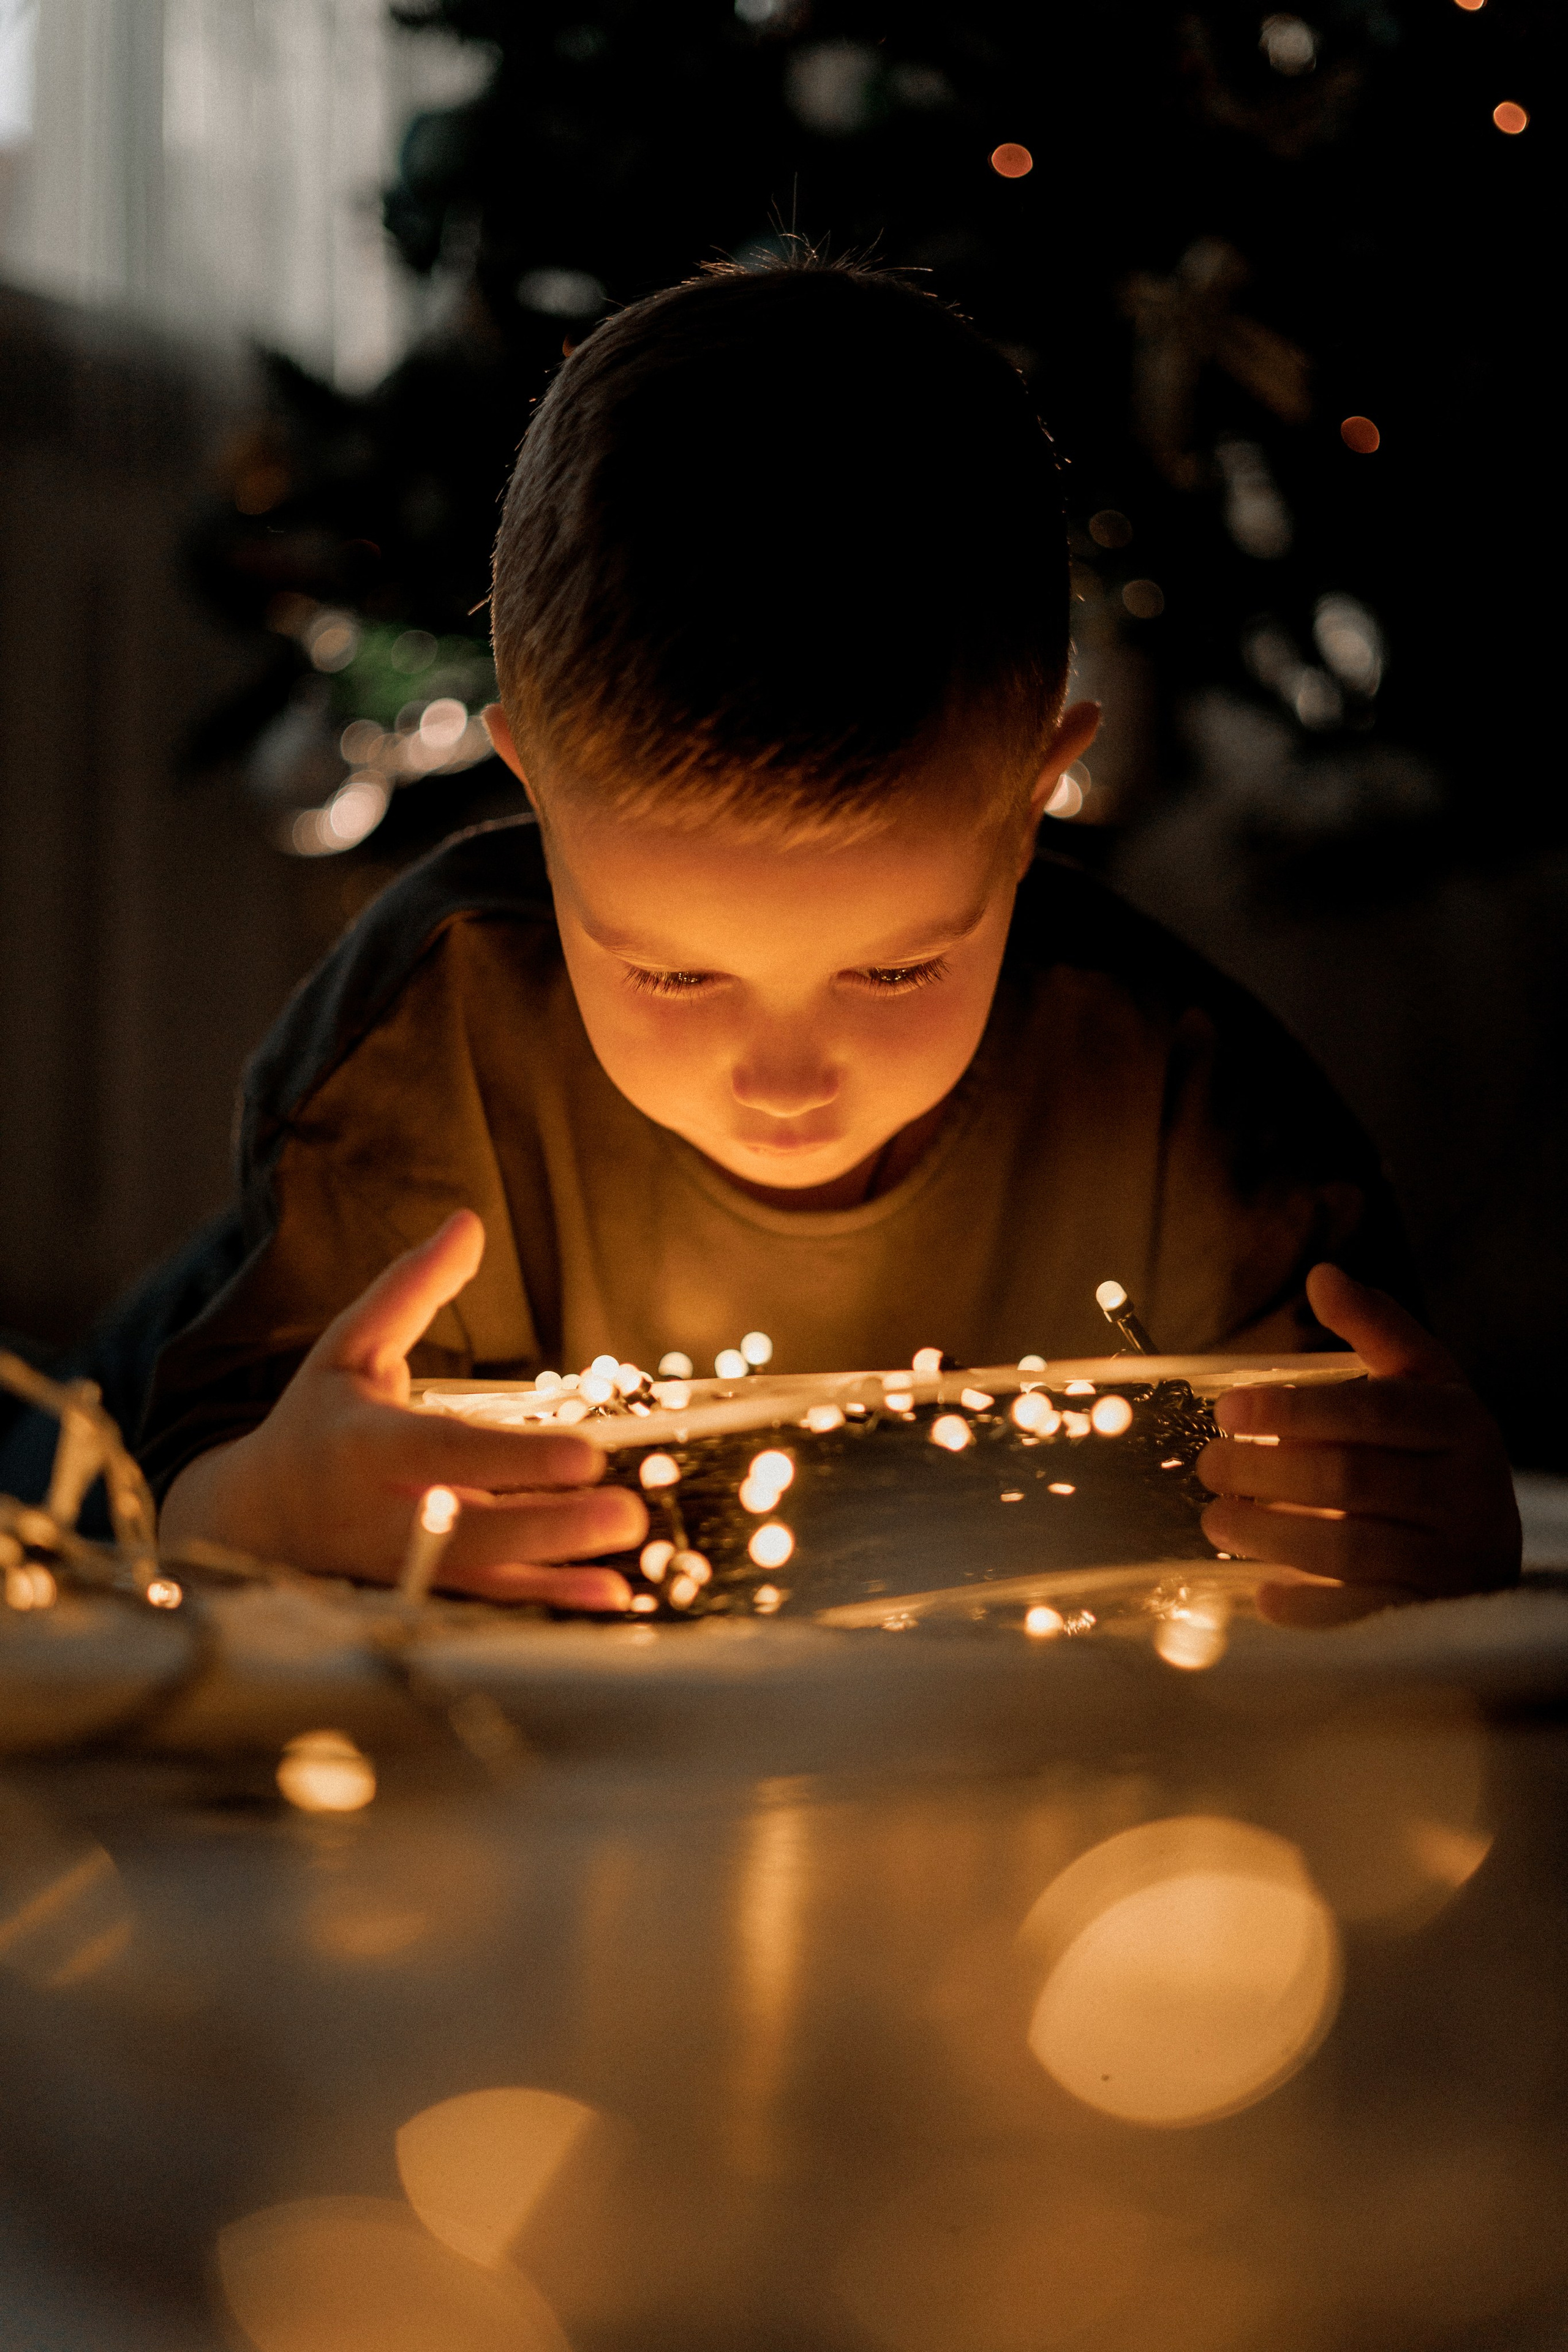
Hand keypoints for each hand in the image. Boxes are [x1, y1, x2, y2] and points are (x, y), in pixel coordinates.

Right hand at [158, 1211, 644, 1606]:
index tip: (585, 1455)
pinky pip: (487, 1611)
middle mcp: (380, 1518)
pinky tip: (607, 1598)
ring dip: (557, 1578)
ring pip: (482, 1582)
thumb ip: (410, 1288)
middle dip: (550, 1527)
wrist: (254, 1521)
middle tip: (626, 1513)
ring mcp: (400, 1568)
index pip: (445, 1453)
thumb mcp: (348, 1346)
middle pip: (469, 1532)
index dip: (514, 1461)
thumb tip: (470, 1222)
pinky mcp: (419, 1597)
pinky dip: (546, 1608)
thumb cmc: (316, 1422)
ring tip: (627, 1568)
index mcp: (362, 1447)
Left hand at [1197, 1262, 1520, 1626]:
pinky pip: (1360, 1614)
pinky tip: (1262, 1592)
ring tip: (1216, 1519)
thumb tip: (1322, 1276)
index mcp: (1459, 1424)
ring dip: (1268, 1535)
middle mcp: (1466, 1491)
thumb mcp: (1422, 1384)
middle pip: (1349, 1480)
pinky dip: (1305, 1606)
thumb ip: (1377, 1329)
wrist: (1489, 1548)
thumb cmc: (1435, 1453)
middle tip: (1210, 1465)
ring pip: (1347, 1549)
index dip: (1294, 1408)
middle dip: (1265, 1471)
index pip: (1371, 1412)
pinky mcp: (1430, 1612)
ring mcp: (1452, 1559)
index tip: (1227, 1407)